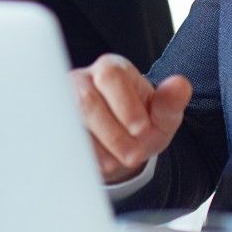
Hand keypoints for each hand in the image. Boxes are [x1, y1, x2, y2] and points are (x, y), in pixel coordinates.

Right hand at [70, 56, 191, 183]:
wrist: (118, 142)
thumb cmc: (140, 123)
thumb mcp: (162, 116)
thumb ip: (170, 102)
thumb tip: (180, 84)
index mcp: (111, 69)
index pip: (110, 75)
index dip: (125, 105)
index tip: (141, 129)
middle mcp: (81, 80)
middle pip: (86, 101)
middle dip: (113, 134)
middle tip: (132, 154)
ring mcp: (61, 102)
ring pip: (68, 123)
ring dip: (97, 149)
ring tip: (117, 161)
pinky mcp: (51, 123)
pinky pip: (58, 140)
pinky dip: (81, 157)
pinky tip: (98, 163)